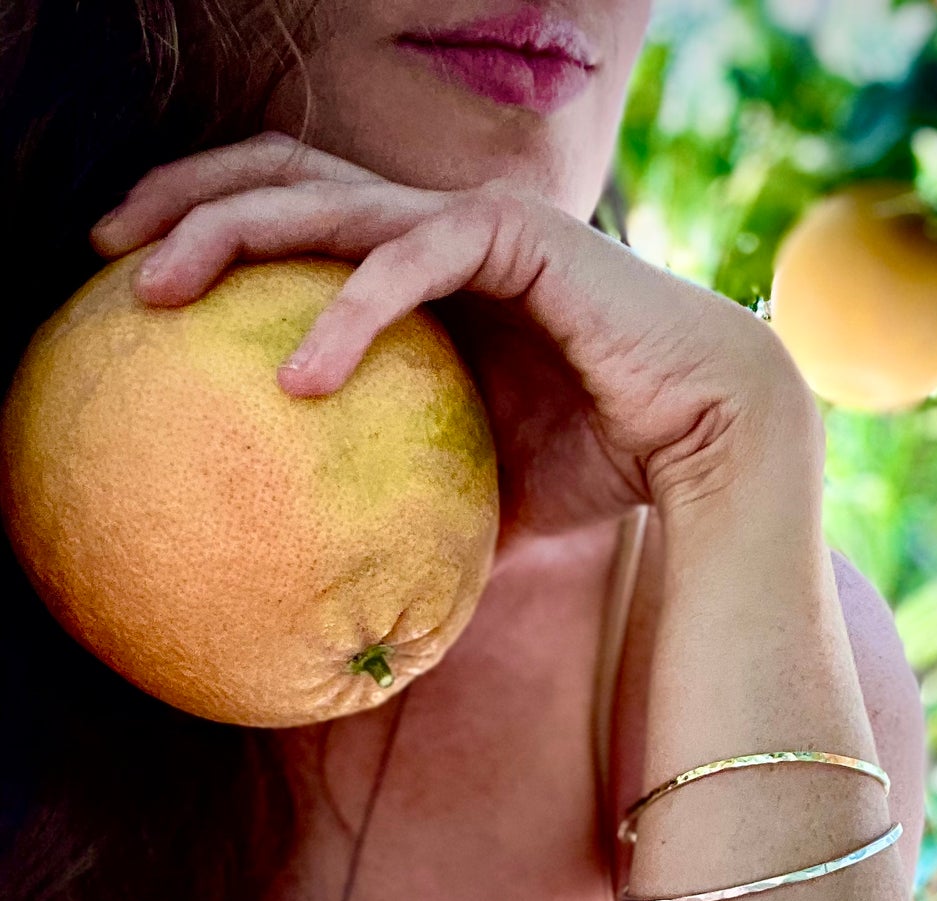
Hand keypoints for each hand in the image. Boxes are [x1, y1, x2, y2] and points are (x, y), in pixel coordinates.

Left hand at [88, 132, 821, 553]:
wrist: (717, 449)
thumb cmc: (612, 468)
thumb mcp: (484, 485)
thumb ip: (417, 494)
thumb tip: (354, 580)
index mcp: (432, 269)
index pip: (305, 216)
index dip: (219, 227)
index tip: (143, 285)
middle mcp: (446, 228)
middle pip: (290, 174)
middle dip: (189, 197)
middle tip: (108, 250)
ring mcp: (480, 222)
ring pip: (328, 196)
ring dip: (232, 231)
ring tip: (159, 293)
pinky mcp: (521, 238)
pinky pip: (411, 256)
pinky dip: (350, 308)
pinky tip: (297, 375)